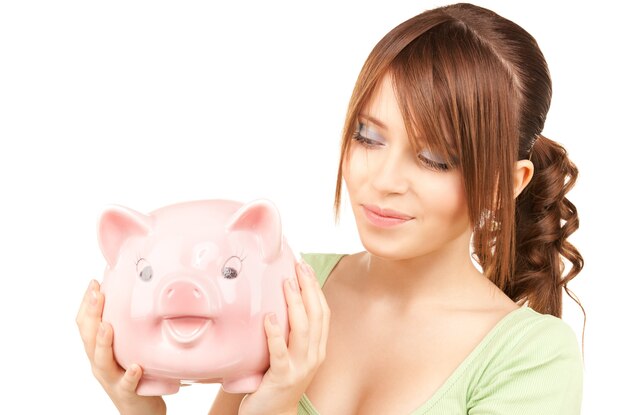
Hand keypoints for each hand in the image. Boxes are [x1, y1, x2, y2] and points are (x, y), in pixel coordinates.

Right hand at [76, 280, 165, 414]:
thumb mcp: (124, 347)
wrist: (139, 410)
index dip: (87, 304)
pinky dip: (130, 375)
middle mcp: (99, 363)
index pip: (85, 324)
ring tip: (107, 327)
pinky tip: (136, 367)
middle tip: (97, 294)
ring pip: (102, 360)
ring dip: (103, 343)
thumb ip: (123, 326)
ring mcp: (112, 378)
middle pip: (89, 337)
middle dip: (92, 314)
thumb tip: (130, 295)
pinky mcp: (127, 393)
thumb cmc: (133, 373)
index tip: (94, 283)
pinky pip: (127, 384)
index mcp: (97, 350)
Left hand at [238, 261, 330, 414]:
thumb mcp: (291, 354)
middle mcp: (313, 356)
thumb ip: (290, 332)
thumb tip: (279, 300)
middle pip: (317, 316)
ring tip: (286, 283)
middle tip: (299, 266)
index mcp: (317, 349)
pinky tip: (269, 317)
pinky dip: (275, 333)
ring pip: (303, 330)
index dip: (316, 289)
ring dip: (295, 303)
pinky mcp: (282, 377)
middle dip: (309, 288)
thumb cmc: (278, 381)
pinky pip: (279, 352)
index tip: (305, 268)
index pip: (323, 313)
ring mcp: (299, 367)